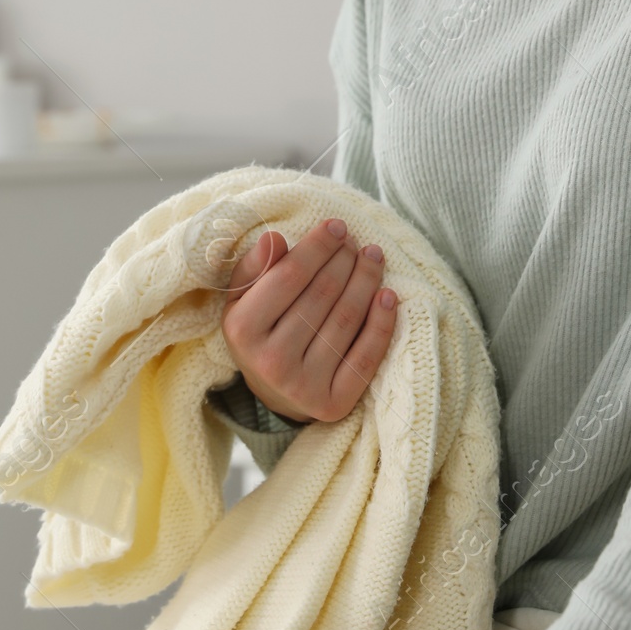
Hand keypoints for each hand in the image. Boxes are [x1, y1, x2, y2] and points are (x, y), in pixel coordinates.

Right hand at [219, 217, 396, 423]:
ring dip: (366, 281)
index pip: (289, 276)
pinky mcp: (333, 404)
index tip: (337, 226)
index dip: (318, 247)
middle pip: (322, 295)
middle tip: (356, 241)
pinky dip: (382, 323)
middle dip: (344, 260)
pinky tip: (388, 296)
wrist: (275, 392)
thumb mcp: (243, 299)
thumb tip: (274, 238)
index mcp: (242, 330)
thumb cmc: (261, 331)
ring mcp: (303, 386)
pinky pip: (365, 357)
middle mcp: (270, 362)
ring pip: (346, 320)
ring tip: (373, 257)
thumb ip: (255, 267)